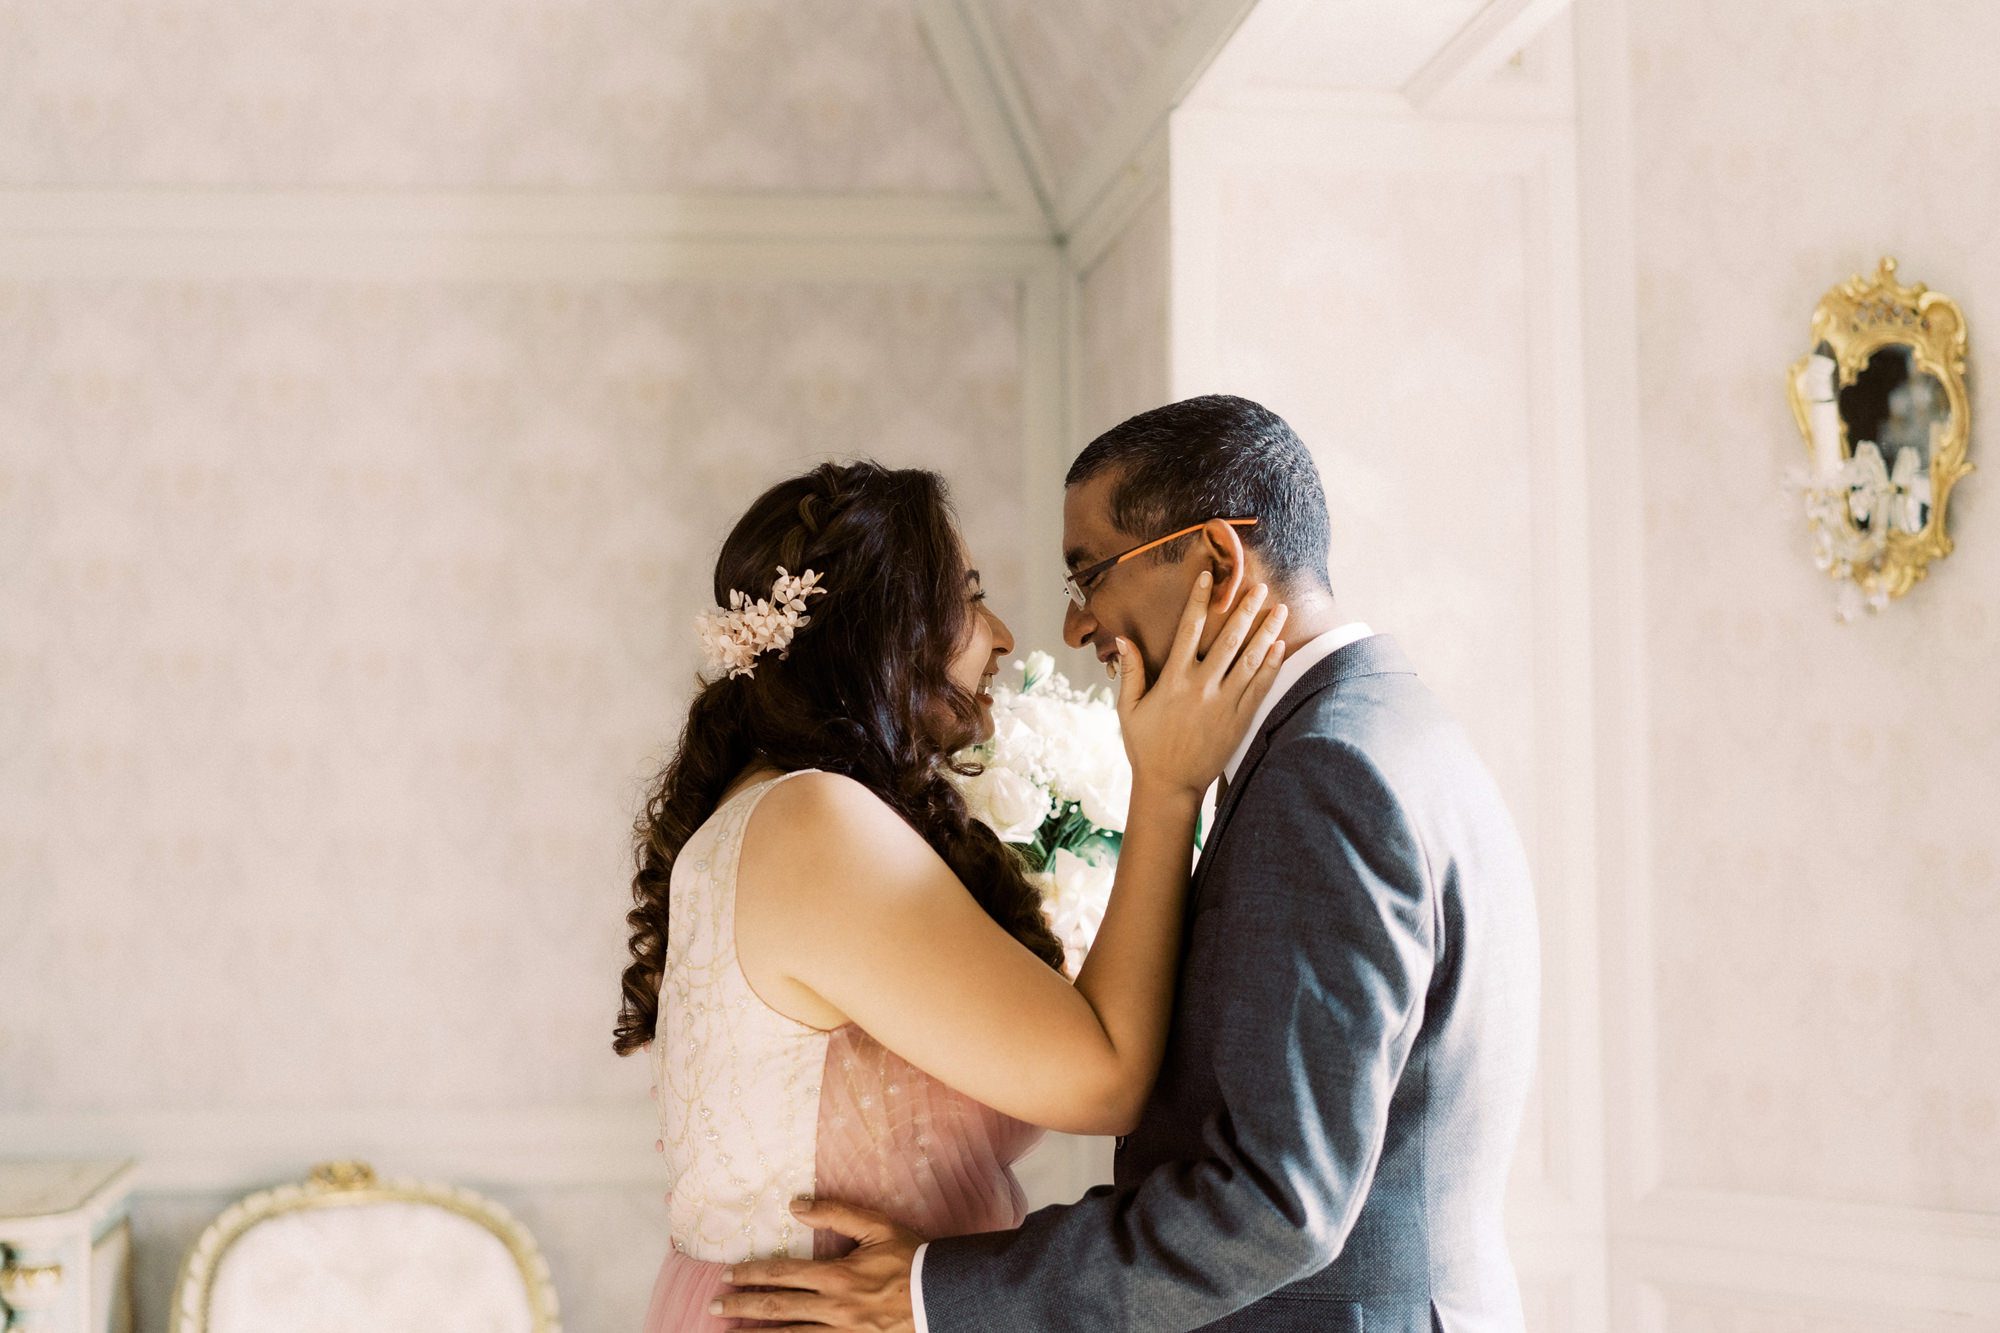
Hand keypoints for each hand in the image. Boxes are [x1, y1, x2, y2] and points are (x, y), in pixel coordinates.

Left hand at [712, 1198, 920, 1331]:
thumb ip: (835, 1213)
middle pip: (777, 1308)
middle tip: (714, 1308)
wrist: (941, 1297)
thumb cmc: (911, 1258)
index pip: (782, 1274)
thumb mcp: (877, 1227)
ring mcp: (841, 1332)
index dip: (751, 1274)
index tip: (728, 1275)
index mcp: (837, 1276)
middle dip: (742, 1307)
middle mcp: (833, 1308)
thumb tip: (796, 1204)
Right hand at [1113, 571, 1287, 798]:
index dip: (1199, 601)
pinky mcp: (1239, 720)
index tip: (1209, 578)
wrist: (1170, 785)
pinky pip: (1259, 687)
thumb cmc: (1146, 746)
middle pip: (1228, 639)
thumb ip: (1131, 672)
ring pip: (1250, 660)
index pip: (1188, 629)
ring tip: (1280, 610)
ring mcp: (1223, 704)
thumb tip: (1124, 638)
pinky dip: (1271, 665)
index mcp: (1173, 680)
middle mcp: (1201, 687)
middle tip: (1260, 587)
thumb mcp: (1128, 709)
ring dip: (1266, 632)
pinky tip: (1279, 646)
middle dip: (1245, 609)